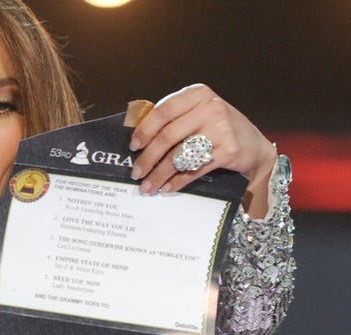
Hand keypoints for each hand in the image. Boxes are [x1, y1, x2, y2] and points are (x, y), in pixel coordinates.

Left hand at [129, 83, 277, 217]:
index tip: (133, 146)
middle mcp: (211, 108)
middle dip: (148, 158)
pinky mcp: (228, 151)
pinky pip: (194, 169)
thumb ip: (174, 119)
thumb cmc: (218, 129)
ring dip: (159, 174)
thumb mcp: (199, 114)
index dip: (145, 130)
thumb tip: (137, 141)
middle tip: (136, 172)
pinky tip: (167, 187)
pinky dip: (177, 181)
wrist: (254, 146)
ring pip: (179, 155)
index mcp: (198, 94)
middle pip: (168, 136)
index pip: (164, 111)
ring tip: (148, 186)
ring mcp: (222, 128)